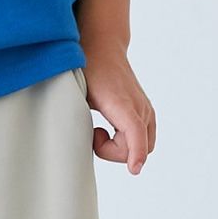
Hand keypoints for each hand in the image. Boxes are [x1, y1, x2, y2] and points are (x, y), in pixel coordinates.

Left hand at [82, 44, 155, 174]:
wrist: (104, 48)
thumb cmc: (87, 72)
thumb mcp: (76, 94)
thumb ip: (75, 117)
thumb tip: (72, 142)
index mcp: (121, 103)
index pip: (134, 132)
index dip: (135, 153)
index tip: (134, 170)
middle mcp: (139, 107)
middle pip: (135, 148)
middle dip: (113, 152)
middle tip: (94, 135)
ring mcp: (145, 109)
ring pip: (142, 147)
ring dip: (119, 148)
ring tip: (100, 131)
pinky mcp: (146, 112)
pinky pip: (143, 140)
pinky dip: (127, 143)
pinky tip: (109, 130)